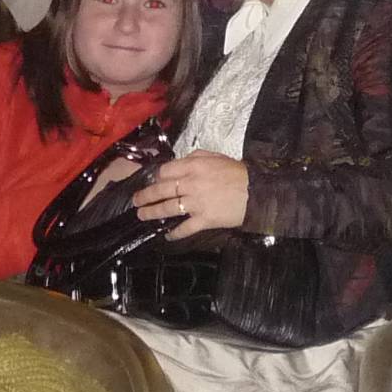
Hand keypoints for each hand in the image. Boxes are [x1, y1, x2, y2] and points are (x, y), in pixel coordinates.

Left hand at [134, 152, 250, 239]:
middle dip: (145, 196)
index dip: (157, 177)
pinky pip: (185, 228)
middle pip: (162, 190)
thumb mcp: (215, 157)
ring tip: (142, 215)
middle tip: (136, 201)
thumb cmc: (237, 172)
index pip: (166, 171)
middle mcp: (190, 184)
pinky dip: (175, 233)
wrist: (256, 192)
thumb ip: (195, 157)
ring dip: (152, 213)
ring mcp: (196, 203)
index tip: (153, 181)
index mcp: (193, 166)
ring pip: (168, 208)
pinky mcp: (204, 220)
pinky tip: (166, 235)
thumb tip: (178, 163)